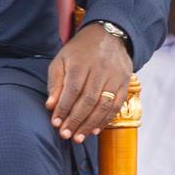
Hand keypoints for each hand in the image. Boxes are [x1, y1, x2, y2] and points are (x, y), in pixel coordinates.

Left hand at [45, 24, 132, 142]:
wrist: (108, 36)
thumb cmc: (79, 51)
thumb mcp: (61, 60)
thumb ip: (55, 82)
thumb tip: (50, 106)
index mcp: (81, 62)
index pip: (72, 89)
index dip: (64, 108)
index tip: (55, 123)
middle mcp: (100, 69)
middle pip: (88, 99)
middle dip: (76, 120)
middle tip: (65, 135)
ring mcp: (115, 76)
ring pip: (104, 105)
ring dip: (90, 124)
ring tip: (78, 137)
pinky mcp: (124, 83)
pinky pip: (116, 105)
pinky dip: (105, 120)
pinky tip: (95, 130)